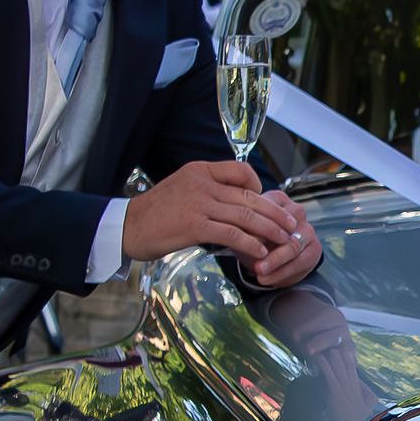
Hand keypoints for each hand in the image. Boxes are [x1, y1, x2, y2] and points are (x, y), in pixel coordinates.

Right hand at [122, 160, 290, 263]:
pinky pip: (231, 234)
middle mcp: (202, 183)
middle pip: (250, 197)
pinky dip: (250, 243)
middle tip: (292, 224)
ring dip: (270, 229)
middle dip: (275, 212)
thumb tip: (237, 202)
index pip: (240, 170)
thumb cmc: (156, 212)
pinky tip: (260, 251)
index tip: (268, 203)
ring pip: (245, 216)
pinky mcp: (195, 226)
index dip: (259, 186)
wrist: (127, 227)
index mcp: (200, 170)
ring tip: (284, 239)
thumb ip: (209, 190)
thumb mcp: (183, 189)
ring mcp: (199, 204)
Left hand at [240, 189, 320, 289]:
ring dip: (275, 262)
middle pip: (283, 228)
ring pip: (293, 246)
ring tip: (260, 274)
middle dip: (268, 249)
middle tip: (256, 265)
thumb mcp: (244, 232)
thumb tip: (241, 238)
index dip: (254, 228)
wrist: (271, 257)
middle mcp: (295, 211)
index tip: (242, 242)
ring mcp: (307, 228)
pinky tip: (269, 279)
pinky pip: (300, 261)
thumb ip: (244, 231)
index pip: (267, 211)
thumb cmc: (255, 240)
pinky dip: (283, 272)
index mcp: (276, 200)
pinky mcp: (314, 247)